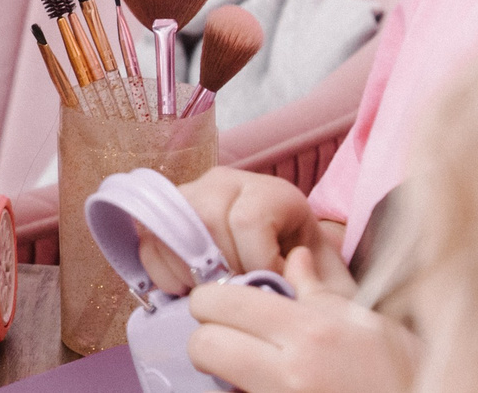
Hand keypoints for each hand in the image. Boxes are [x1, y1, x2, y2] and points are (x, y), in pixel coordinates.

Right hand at [138, 169, 338, 293]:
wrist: (291, 275)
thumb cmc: (310, 280)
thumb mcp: (329, 285)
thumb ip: (316, 286)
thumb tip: (277, 279)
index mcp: (274, 193)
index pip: (248, 220)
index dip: (258, 264)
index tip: (274, 288)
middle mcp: (229, 182)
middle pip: (207, 218)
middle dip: (222, 269)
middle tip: (240, 295)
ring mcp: (192, 193)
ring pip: (174, 224)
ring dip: (190, 271)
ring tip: (215, 294)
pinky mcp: (165, 213)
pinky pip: (148, 238)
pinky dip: (163, 271)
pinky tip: (187, 289)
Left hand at [186, 245, 418, 392]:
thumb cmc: (398, 369)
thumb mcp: (365, 322)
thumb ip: (318, 290)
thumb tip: (296, 256)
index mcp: (309, 331)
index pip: (219, 302)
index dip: (214, 300)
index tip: (225, 303)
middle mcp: (291, 372)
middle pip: (203, 344)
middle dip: (208, 337)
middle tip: (228, 335)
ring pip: (214, 381)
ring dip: (220, 371)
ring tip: (247, 364)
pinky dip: (237, 392)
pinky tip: (260, 386)